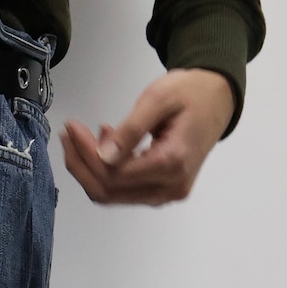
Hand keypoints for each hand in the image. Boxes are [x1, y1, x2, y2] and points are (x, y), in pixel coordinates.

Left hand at [61, 69, 234, 206]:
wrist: (217, 100)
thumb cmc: (192, 93)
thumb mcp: (159, 98)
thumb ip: (131, 129)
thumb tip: (103, 156)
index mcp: (172, 163)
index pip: (115, 173)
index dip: (87, 154)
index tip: (72, 128)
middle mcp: (169, 188)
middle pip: (109, 191)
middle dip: (82, 165)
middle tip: (69, 135)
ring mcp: (165, 194)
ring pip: (112, 195)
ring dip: (90, 170)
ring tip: (82, 138)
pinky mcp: (160, 192)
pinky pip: (123, 190)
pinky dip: (106, 171)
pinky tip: (104, 145)